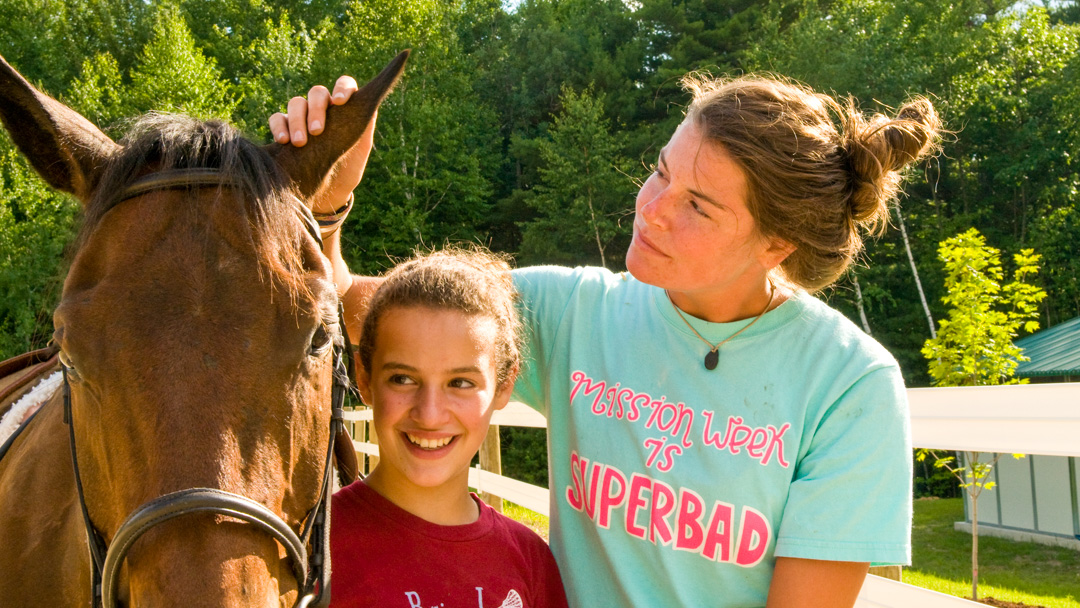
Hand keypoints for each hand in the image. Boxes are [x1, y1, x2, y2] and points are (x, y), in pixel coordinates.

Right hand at [268, 76, 373, 213]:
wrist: (328, 194)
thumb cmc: (347, 171)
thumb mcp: (360, 151)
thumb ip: (365, 129)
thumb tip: (369, 107)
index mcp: (344, 109)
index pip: (344, 85)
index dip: (342, 88)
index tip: (339, 101)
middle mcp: (323, 109)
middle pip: (317, 93)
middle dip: (316, 109)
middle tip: (317, 131)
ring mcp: (302, 117)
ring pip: (296, 103)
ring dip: (297, 119)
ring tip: (300, 142)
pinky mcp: (284, 130)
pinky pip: (277, 118)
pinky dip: (278, 126)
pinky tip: (283, 141)